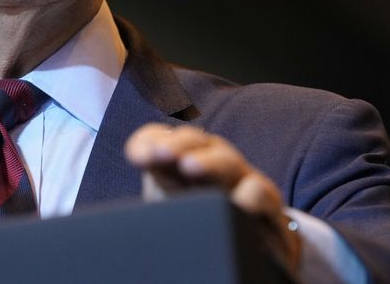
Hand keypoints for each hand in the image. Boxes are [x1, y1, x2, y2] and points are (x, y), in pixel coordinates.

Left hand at [125, 123, 301, 273]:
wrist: (253, 250)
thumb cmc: (201, 225)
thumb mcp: (169, 211)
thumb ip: (151, 200)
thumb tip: (122, 211)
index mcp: (178, 162)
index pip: (159, 139)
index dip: (147, 142)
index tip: (137, 157)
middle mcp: (209, 162)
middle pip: (194, 142)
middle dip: (176, 145)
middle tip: (161, 155)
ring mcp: (239, 178)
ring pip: (226, 160)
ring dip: (208, 161)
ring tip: (190, 167)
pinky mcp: (267, 203)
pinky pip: (259, 191)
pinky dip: (248, 195)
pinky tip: (236, 203)